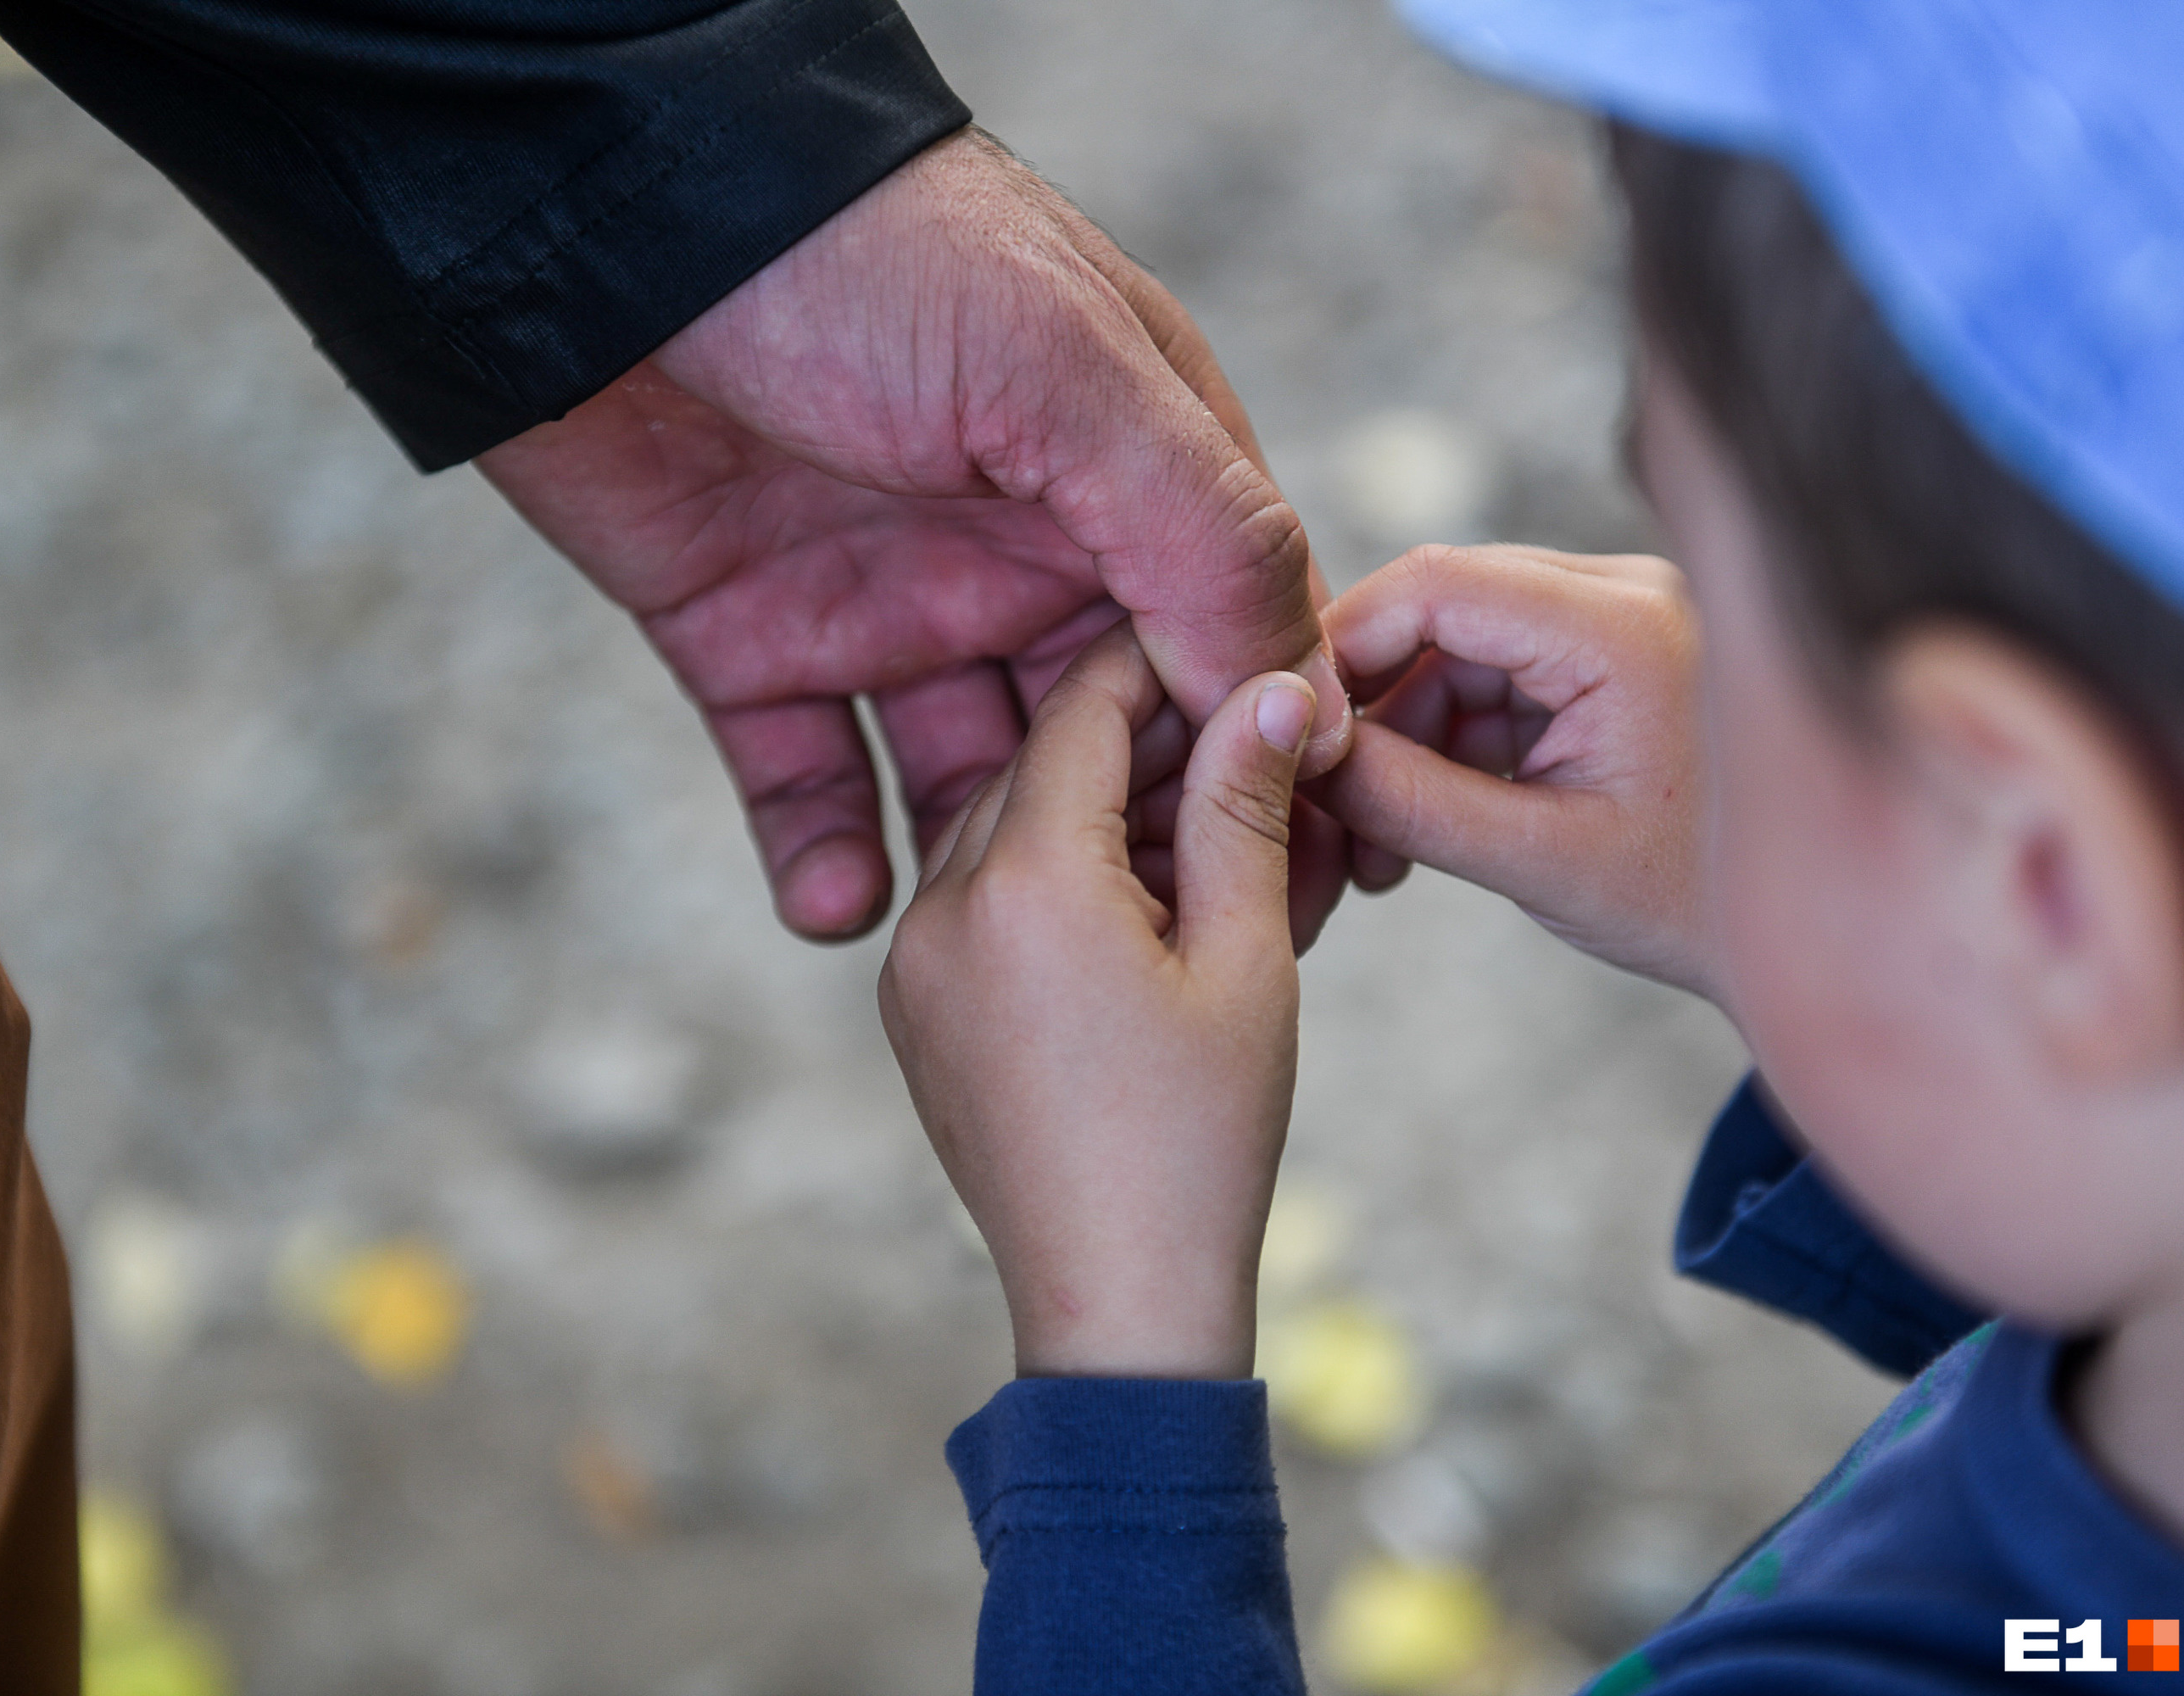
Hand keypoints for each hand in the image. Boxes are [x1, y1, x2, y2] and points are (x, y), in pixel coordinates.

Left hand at [477, 129, 1351, 941]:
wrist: (598, 225)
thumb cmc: (855, 259)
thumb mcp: (1064, 372)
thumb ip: (1201, 529)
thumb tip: (1305, 698)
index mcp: (1117, 472)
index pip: (1221, 638)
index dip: (1251, 753)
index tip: (1283, 875)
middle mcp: (1012, 547)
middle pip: (1104, 737)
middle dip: (1122, 848)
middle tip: (1128, 958)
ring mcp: (883, 598)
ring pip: (961, 782)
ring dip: (973, 870)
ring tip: (976, 944)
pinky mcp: (753, 639)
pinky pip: (806, 783)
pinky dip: (823, 859)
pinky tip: (839, 906)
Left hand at [879, 628, 1315, 1378]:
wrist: (1114, 1303)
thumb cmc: (1199, 1139)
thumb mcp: (1244, 957)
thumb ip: (1241, 807)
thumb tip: (1270, 687)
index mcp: (1026, 883)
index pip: (1083, 706)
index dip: (1159, 660)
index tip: (1225, 643)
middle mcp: (943, 907)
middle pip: (1036, 760)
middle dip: (1133, 734)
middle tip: (1234, 733)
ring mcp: (914, 963)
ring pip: (1000, 824)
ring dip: (1090, 804)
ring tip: (1198, 820)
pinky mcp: (913, 1011)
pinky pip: (976, 897)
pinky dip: (1049, 872)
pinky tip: (1135, 895)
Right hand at [1310, 544, 1712, 995]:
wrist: (1817, 932)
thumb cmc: (1696, 906)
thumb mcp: (1538, 860)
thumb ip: (1411, 802)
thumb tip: (1303, 755)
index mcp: (1626, 629)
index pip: (1435, 583)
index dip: (1341, 645)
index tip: (1291, 728)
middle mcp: (1634, 591)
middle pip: (1444, 603)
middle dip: (1374, 698)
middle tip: (1332, 801)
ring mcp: (1631, 611)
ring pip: (1464, 636)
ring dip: (1411, 724)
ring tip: (1388, 836)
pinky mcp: (1622, 644)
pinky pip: (1504, 661)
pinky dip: (1457, 729)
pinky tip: (1441, 810)